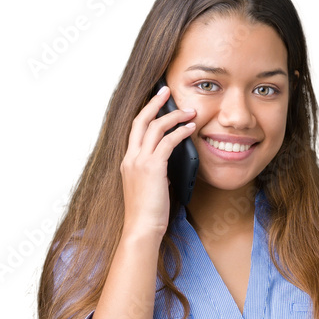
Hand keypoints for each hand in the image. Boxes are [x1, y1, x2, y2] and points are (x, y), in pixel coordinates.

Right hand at [119, 85, 196, 237]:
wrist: (142, 228)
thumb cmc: (147, 214)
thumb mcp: (150, 189)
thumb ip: (155, 175)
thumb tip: (167, 171)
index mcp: (128, 162)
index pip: (135, 130)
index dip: (146, 114)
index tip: (156, 103)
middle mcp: (130, 158)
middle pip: (140, 120)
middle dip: (154, 103)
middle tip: (166, 90)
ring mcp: (139, 162)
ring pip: (155, 127)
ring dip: (174, 116)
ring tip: (189, 112)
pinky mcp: (152, 168)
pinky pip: (167, 142)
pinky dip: (180, 132)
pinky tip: (190, 129)